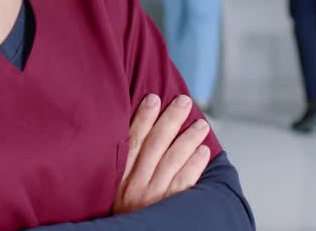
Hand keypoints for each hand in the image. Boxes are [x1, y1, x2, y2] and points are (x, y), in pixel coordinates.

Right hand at [112, 94, 212, 214]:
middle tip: (184, 101)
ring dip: (188, 139)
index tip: (154, 98)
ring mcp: (154, 197)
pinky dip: (195, 165)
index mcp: (118, 178)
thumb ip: (122, 168)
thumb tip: (136, 138)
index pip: (132, 140)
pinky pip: (185, 183)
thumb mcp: (112, 191)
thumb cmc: (122, 217)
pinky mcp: (171, 210)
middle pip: (155, 144)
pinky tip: (203, 151)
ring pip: (173, 160)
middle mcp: (135, 186)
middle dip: (171, 120)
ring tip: (201, 124)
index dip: (143, 117)